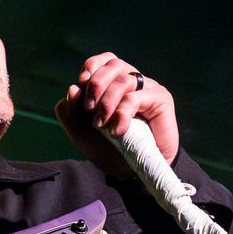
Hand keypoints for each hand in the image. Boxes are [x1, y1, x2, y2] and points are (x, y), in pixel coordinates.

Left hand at [54, 52, 179, 173]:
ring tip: (100, 124)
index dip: (91, 66)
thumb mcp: (81, 131)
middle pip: (114, 64)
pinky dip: (121, 115)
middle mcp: (132, 82)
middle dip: (96, 83)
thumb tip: (73, 88)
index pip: (103, 61)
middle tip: (88, 108)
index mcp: (113, 84)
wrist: (132, 172)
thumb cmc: (108, 150)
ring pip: (124, 80)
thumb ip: (71, 111)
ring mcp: (148, 89)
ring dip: (106, 102)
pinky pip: (136, 98)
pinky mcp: (161, 99)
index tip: (80, 82)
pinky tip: (117, 132)